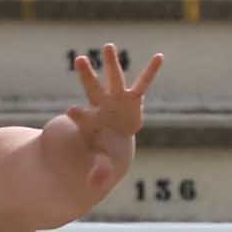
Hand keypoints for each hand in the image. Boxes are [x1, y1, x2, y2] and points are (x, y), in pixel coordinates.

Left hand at [66, 44, 161, 190]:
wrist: (113, 142)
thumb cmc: (103, 150)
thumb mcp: (102, 164)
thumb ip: (98, 172)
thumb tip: (94, 186)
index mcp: (90, 122)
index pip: (81, 117)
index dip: (78, 115)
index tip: (70, 111)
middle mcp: (100, 106)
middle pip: (92, 88)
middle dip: (87, 75)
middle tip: (79, 59)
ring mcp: (116, 99)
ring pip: (113, 79)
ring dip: (111, 63)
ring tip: (108, 46)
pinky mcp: (132, 99)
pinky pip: (144, 83)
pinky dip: (151, 71)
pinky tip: (160, 56)